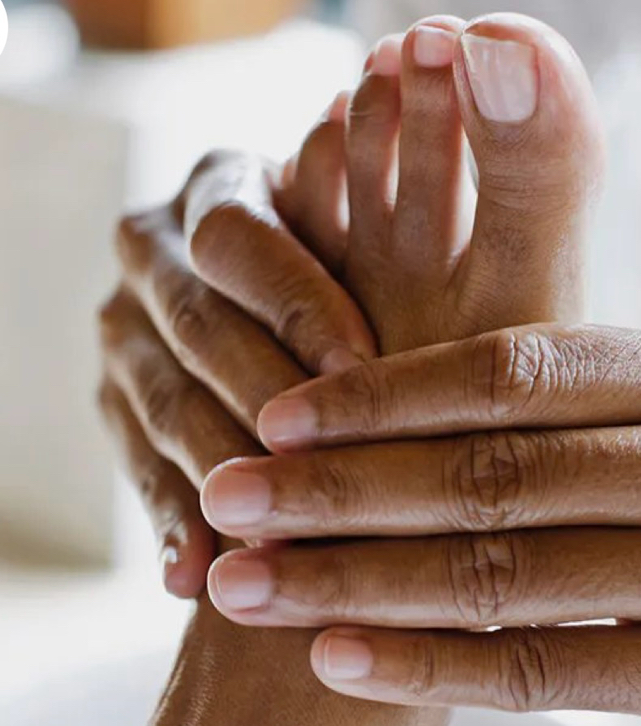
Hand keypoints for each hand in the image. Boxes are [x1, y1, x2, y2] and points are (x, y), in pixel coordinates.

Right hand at [99, 149, 374, 595]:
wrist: (313, 343)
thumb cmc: (386, 283)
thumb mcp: (398, 237)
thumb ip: (408, 217)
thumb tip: (441, 154)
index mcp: (223, 186)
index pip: (240, 235)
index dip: (299, 302)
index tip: (362, 368)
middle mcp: (157, 248)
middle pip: (197, 322)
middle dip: (260, 397)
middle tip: (317, 468)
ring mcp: (125, 329)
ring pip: (164, 401)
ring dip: (217, 473)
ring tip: (267, 540)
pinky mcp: (113, 404)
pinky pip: (137, 465)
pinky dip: (173, 518)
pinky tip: (196, 571)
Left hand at [202, 323, 640, 725]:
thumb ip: (567, 400)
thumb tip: (376, 378)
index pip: (515, 372)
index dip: (381, 393)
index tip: (272, 417)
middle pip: (493, 472)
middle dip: (341, 489)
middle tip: (229, 499)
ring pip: (504, 573)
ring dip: (355, 579)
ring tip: (247, 581)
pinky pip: (545, 671)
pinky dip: (429, 666)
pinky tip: (335, 659)